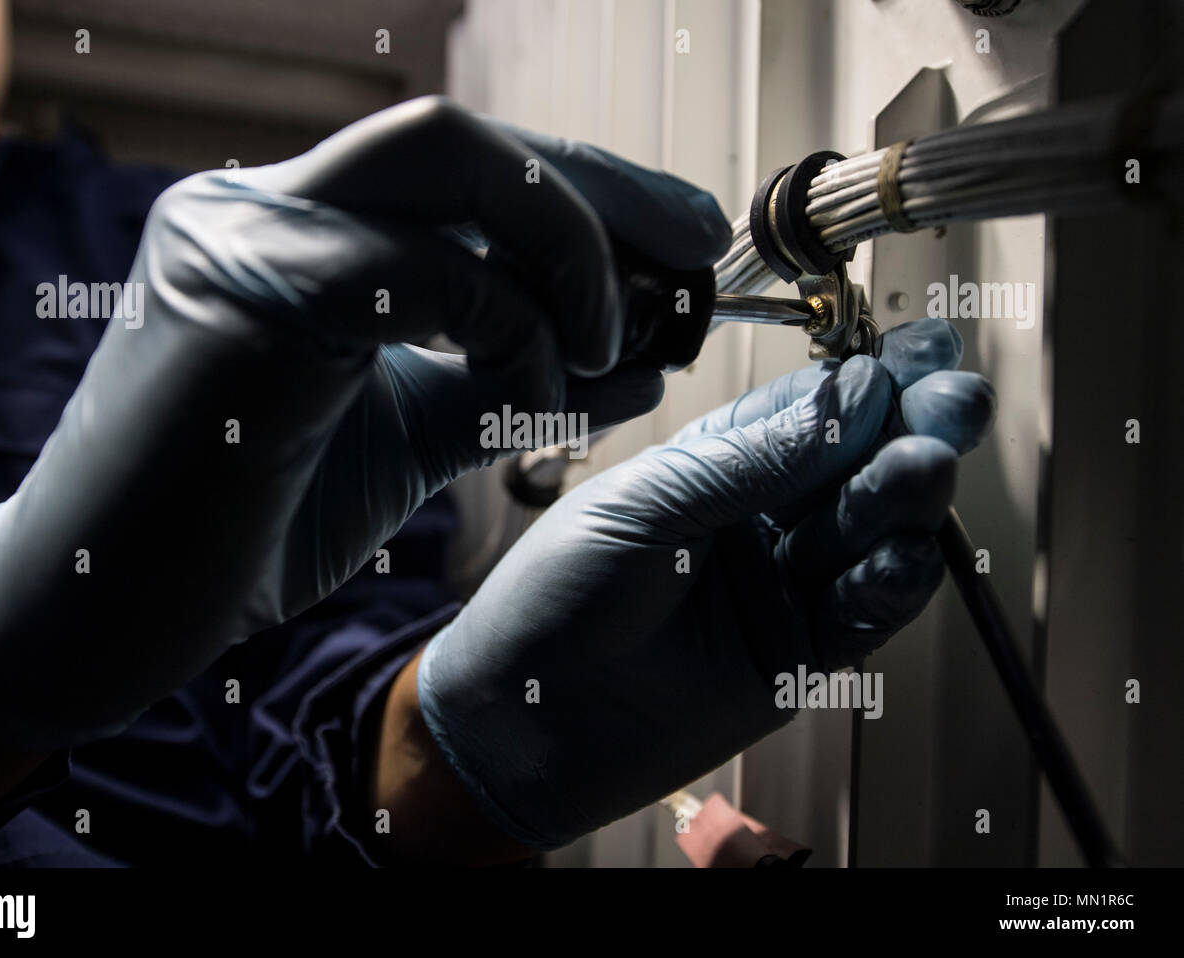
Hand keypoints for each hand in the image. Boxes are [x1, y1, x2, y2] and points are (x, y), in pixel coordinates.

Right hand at [0, 96, 728, 746]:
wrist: (100, 608)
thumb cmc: (245, 527)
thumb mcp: (403, 443)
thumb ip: (507, 390)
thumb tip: (636, 359)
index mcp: (298, 233)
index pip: (460, 169)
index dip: (584, 188)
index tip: (680, 236)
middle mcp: (264, 206)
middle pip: (462, 135)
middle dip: (598, 188)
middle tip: (696, 248)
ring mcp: (245, 236)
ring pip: (447, 163)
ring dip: (564, 248)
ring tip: (611, 342)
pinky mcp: (241, 294)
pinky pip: (421, 269)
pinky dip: (511, 326)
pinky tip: (537, 397)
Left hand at [416, 318, 995, 848]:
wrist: (522, 719)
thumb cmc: (555, 596)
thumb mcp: (644, 505)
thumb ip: (749, 462)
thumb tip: (851, 399)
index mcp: (715, 466)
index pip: (810, 412)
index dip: (868, 381)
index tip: (920, 353)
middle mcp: (758, 520)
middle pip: (855, 467)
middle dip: (908, 430)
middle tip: (952, 403)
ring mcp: (782, 588)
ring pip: (868, 535)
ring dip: (903, 502)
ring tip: (925, 466)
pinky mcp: (798, 658)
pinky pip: (862, 615)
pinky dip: (891, 584)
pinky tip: (907, 554)